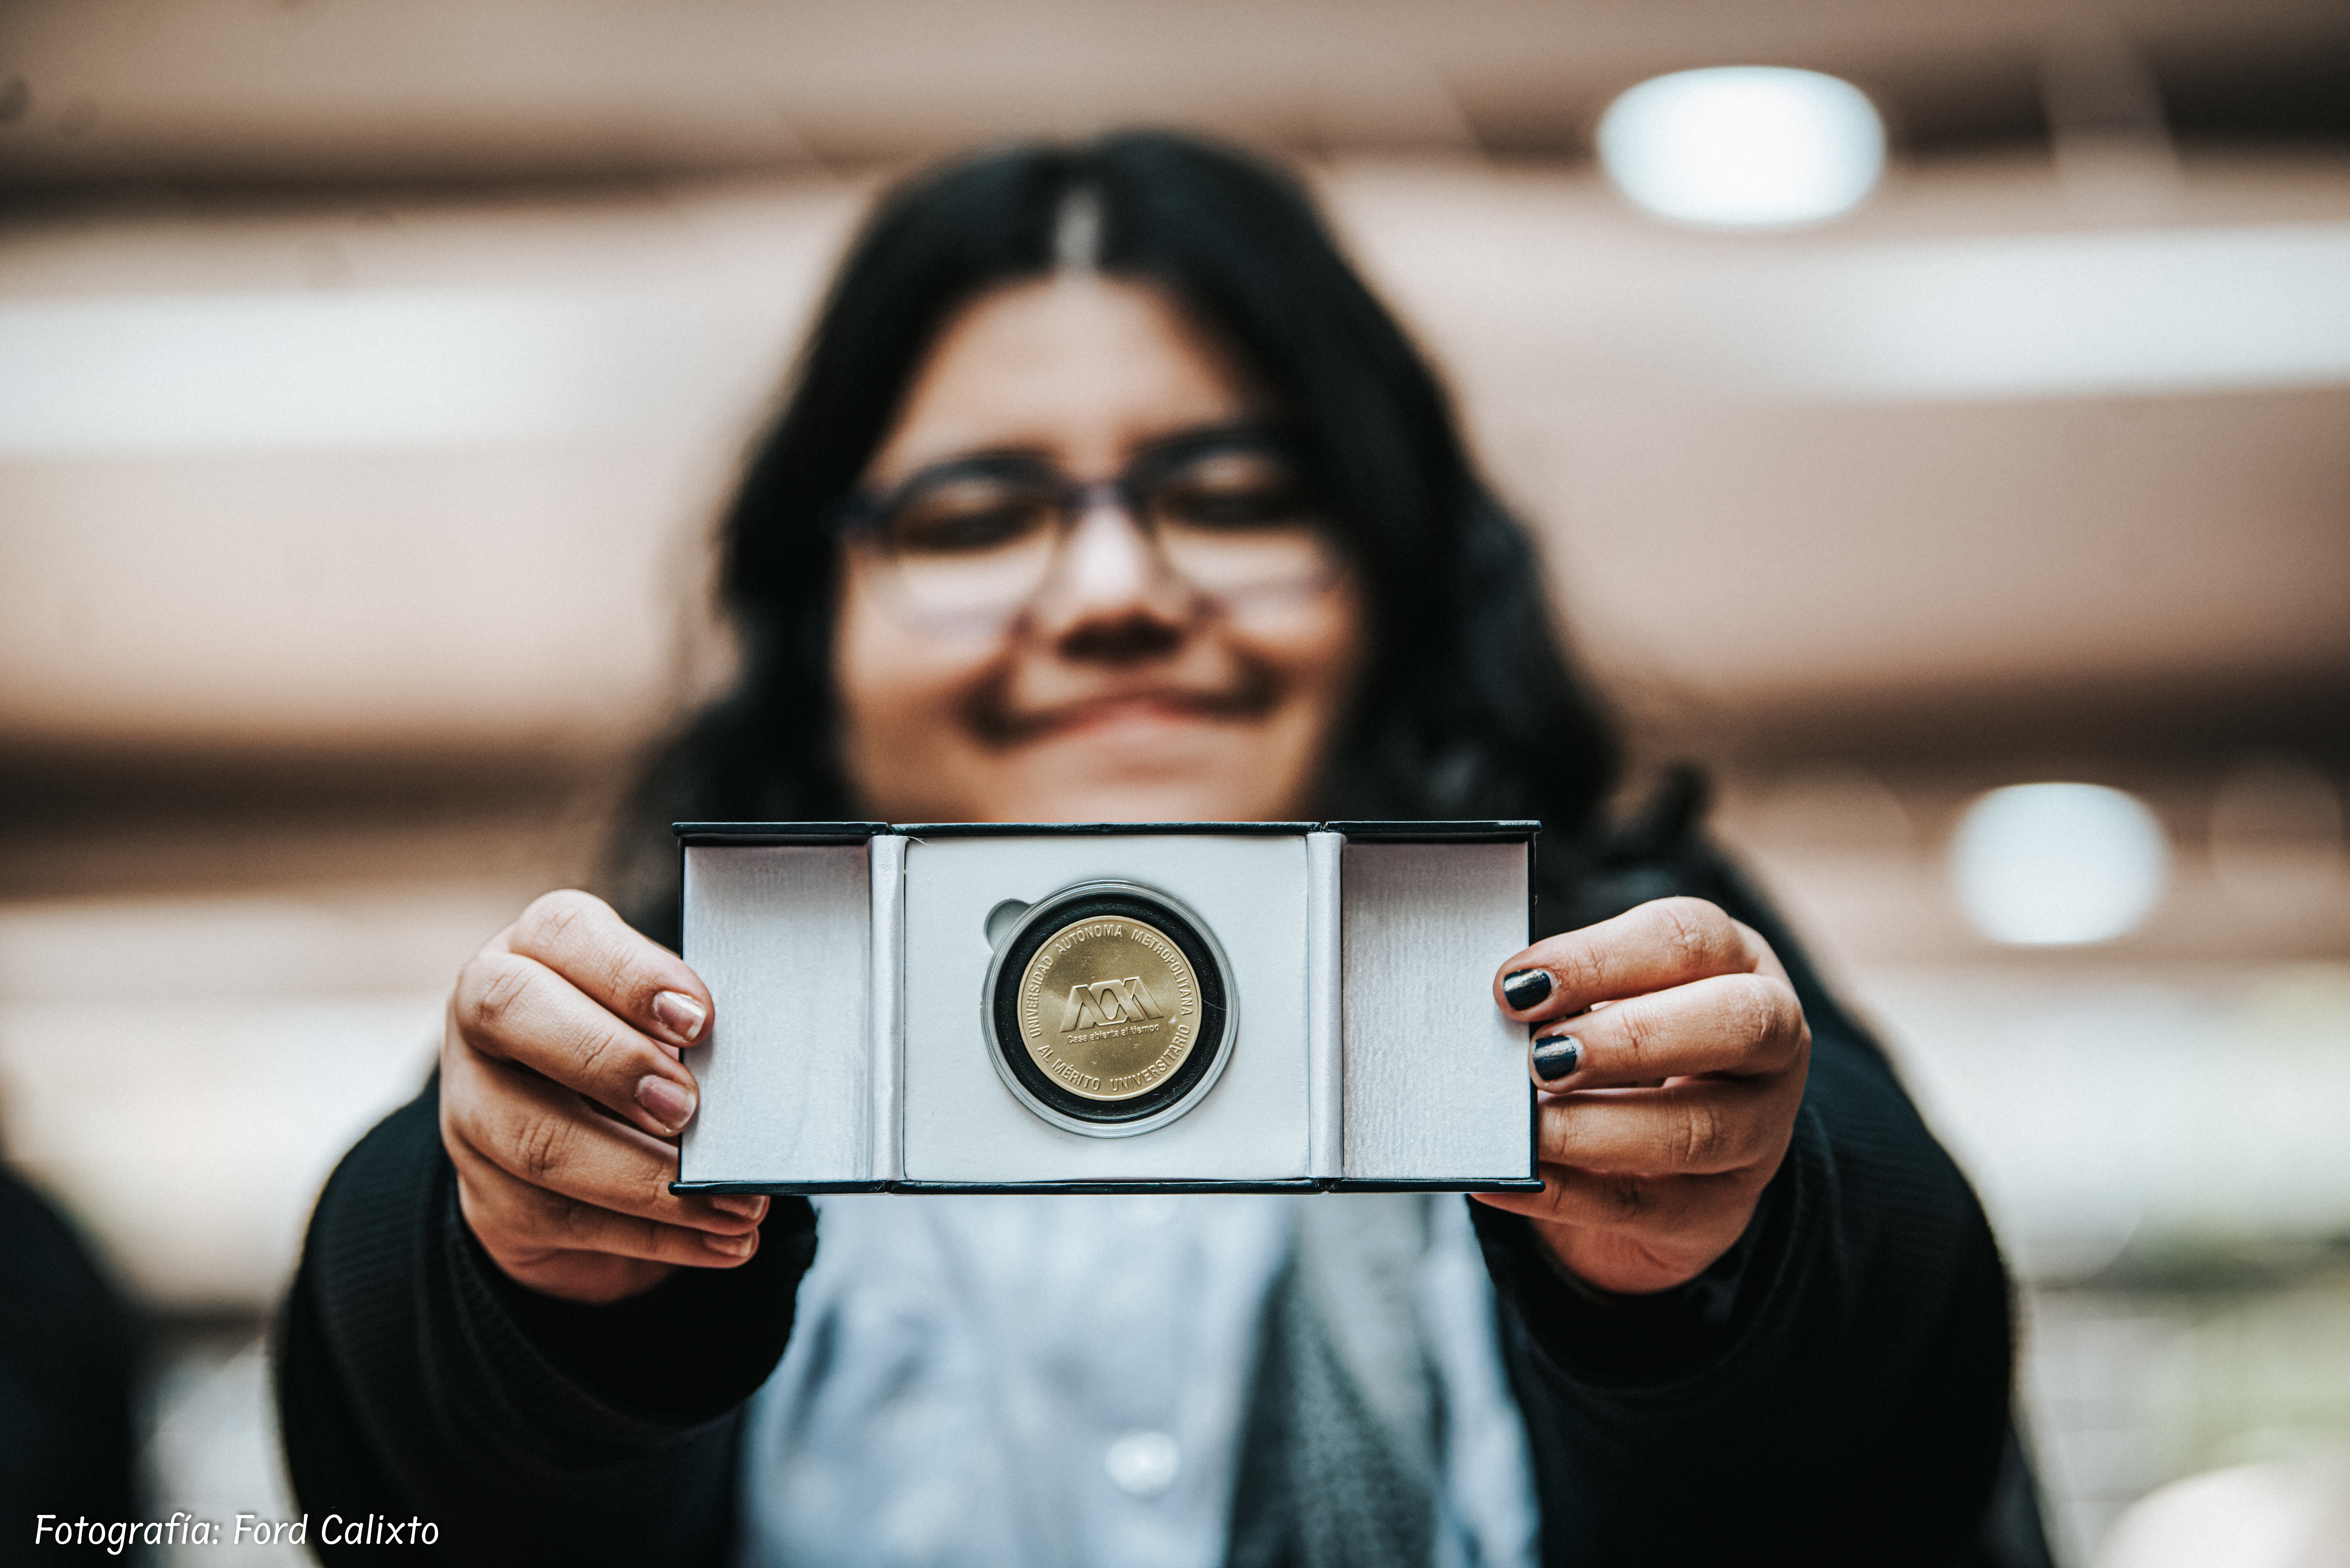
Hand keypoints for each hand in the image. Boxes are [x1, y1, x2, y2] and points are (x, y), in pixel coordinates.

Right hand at [441, 890, 768, 1303]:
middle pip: (514, 1014)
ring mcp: (472, 1108)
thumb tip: (754, 1071)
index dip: (629, 973)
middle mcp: (484, 1018)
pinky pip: (566, 1220)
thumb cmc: (638, 1048)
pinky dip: (655, 1236)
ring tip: (736, 1201)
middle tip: (691, 1106)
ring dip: (646, 1178)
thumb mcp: (658, 1018)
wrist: (571, 1137)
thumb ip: (688, 1027)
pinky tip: (719, 1240)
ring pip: (539, 1140)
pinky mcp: (488, 1195)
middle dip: (611, 1060)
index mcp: (535, 949)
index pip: (563, 931)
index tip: (699, 1018)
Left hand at [1477, 897, 1809, 1295]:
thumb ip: (1569, 1001)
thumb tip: (1502, 1009)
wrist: (1664, 1163)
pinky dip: (1568, 1195)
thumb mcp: (1612, 1006)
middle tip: (1541, 1055)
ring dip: (1597, 1128)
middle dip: (1631, 1037)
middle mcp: (1769, 1046)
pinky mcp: (1718, 1212)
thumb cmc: (1630, 1053)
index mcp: (1737, 966)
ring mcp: (1758, 1134)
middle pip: (1734, 1024)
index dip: (1601, 958)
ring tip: (1527, 1129)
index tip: (1518, 984)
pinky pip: (1645, 1207)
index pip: (1690, 939)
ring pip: (1697, 1130)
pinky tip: (1512, 1182)